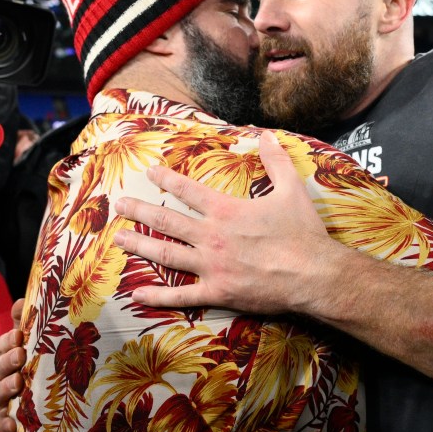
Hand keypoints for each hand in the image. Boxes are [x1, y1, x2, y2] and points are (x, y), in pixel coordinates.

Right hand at [0, 298, 25, 431]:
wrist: (45, 394)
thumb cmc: (35, 360)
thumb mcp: (32, 340)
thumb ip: (28, 321)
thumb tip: (23, 300)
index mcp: (6, 355)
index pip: (3, 345)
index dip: (8, 340)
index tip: (18, 335)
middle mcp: (1, 376)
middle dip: (8, 360)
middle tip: (20, 355)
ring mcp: (3, 398)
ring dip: (6, 387)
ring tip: (18, 382)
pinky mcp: (7, 419)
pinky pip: (0, 424)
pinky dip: (4, 424)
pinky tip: (13, 425)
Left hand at [114, 131, 346, 312]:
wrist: (313, 274)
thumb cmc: (303, 232)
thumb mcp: (292, 189)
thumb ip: (276, 161)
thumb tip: (266, 135)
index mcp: (226, 210)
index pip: (188, 191)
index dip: (167, 179)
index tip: (150, 173)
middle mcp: (211, 236)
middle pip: (167, 220)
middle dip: (140, 211)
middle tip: (119, 205)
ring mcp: (211, 266)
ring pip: (166, 254)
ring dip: (140, 245)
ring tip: (119, 239)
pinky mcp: (217, 291)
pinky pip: (181, 296)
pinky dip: (159, 296)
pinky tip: (138, 294)